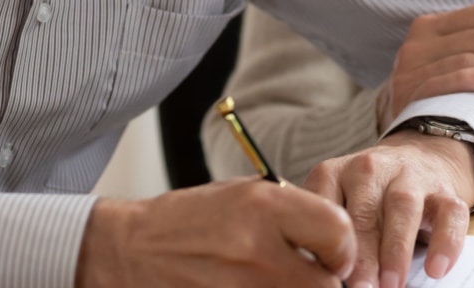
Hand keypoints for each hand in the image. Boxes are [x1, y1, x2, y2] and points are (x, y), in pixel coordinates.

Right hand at [76, 178, 354, 286]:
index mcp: (263, 206)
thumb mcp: (242, 195)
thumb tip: (338, 241)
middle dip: (323, 285)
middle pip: (325, 286)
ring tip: (276, 282)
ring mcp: (239, 287)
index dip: (342, 249)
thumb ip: (291, 214)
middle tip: (310, 278)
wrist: (130, 250)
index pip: (338, 231)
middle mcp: (255, 248)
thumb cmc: (190, 220)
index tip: (330, 255)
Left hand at [305, 128, 473, 287]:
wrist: (419, 159)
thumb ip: (330, 233)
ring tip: (391, 285)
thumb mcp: (340, 202)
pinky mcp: (444, 191)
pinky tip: (436, 269)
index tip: (328, 271)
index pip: (324, 203)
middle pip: (364, 212)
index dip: (326, 239)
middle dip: (362, 255)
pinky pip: (449, 214)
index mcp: (336, 173)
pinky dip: (445, 242)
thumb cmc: (369, 197)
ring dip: (396, 250)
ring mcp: (410, 177)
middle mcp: (371, 169)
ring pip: (403, 208)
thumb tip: (320, 274)